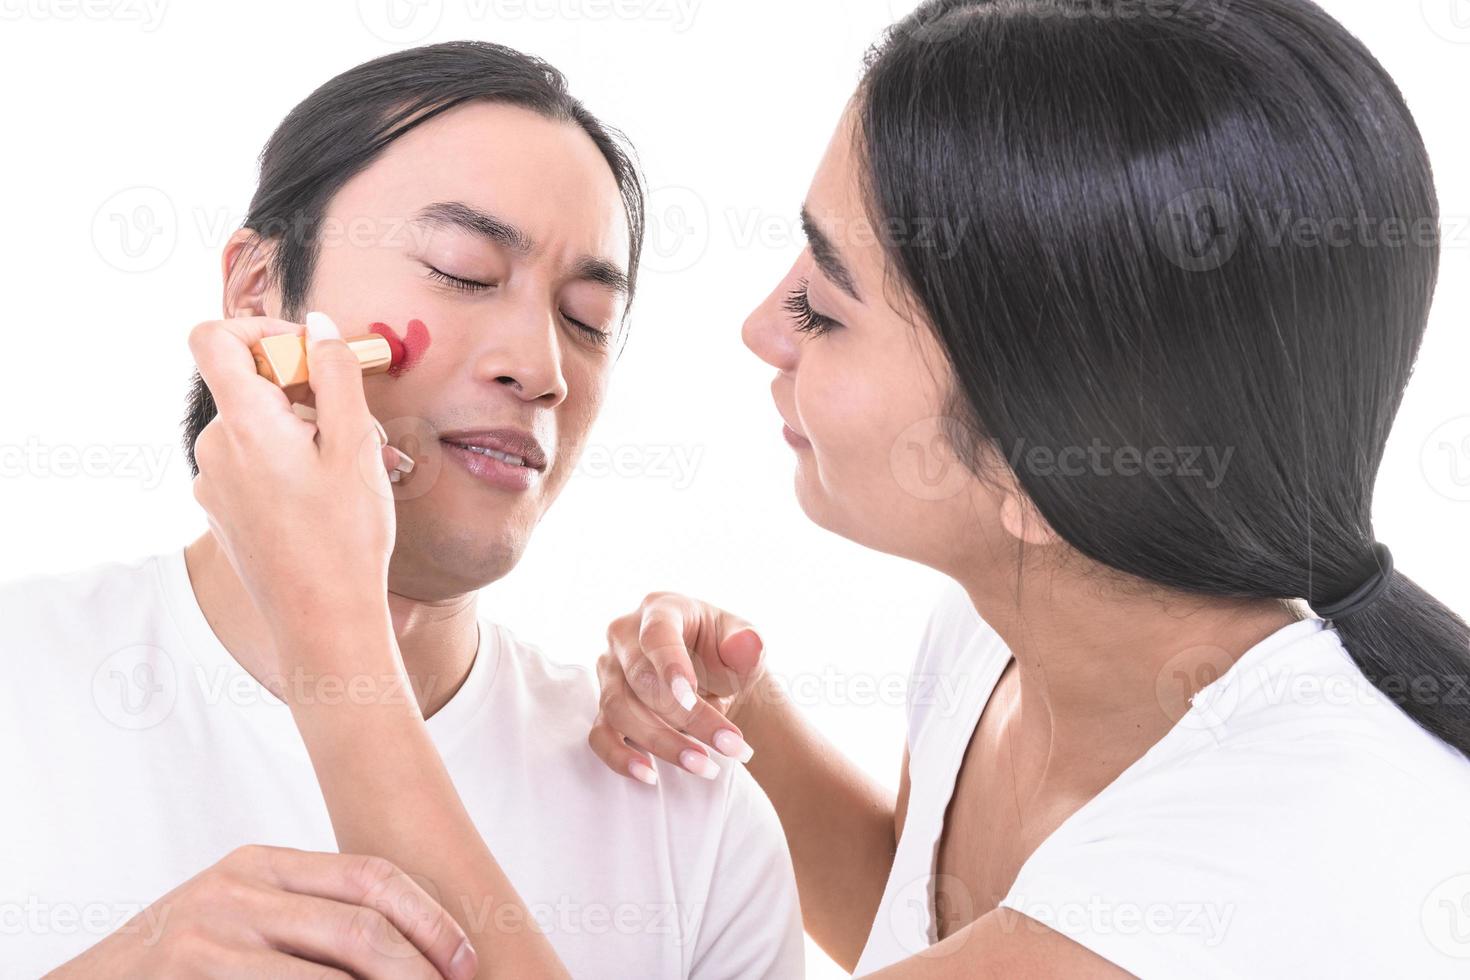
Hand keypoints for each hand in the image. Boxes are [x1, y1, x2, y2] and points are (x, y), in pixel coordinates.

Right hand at [47, 845, 476, 979]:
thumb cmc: (184, 961)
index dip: (430, 921)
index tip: (466, 962)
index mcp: (263, 862)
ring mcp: (212, 932)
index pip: (373, 877)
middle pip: (363, 929)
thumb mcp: (245, 916)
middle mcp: (240, 888)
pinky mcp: (193, 971)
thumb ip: (312, 916)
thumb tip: (413, 951)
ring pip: (333, 975)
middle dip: (421, 969)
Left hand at [189, 313, 400, 658]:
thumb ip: (336, 375)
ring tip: (359, 468)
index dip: (258, 328)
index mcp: (244, 423)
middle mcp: (215, 448)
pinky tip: (333, 496)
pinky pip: (253, 465)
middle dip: (306, 392)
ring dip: (306, 432)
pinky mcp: (222, 511)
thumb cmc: (345, 537)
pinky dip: (291, 464)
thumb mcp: (355, 446)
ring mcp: (214, 483)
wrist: (322, 621)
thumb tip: (319, 325)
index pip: (213, 338)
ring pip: (257, 429)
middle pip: (248, 386)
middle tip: (361, 425)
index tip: (306, 350)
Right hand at [588, 592, 767, 783]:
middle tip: (728, 745)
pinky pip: (600, 736)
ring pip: (621, 710)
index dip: (670, 664)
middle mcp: (624, 636)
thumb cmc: (725, 655)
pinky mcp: (604, 708)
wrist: (715, 682)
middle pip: (641, 679)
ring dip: (663, 743)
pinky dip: (620, 758)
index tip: (691, 695)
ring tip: (705, 766)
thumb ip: (748, 643)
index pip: (656, 634)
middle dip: (686, 717)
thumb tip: (748, 644)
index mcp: (660, 609)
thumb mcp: (744, 644)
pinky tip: (649, 776)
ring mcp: (609, 673)